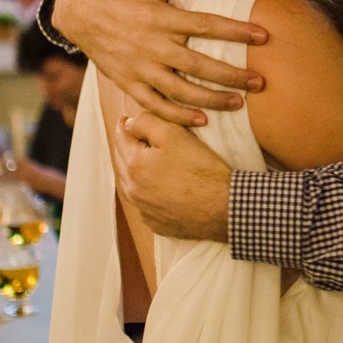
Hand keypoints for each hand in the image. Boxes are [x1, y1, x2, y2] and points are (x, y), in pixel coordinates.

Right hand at [53, 0, 266, 124]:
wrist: (76, 8)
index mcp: (161, 17)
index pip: (207, 25)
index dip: (237, 31)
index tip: (264, 36)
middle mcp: (151, 45)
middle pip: (199, 65)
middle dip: (232, 76)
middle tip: (260, 83)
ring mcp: (138, 67)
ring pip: (180, 90)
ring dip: (212, 99)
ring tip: (238, 103)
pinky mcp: (127, 82)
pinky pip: (155, 104)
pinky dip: (178, 115)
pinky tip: (201, 119)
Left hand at [110, 110, 231, 240]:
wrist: (221, 206)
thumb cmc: (199, 168)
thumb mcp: (174, 134)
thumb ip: (146, 123)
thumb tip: (128, 123)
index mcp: (133, 165)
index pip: (121, 137)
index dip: (125, 125)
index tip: (126, 118)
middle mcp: (132, 189)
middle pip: (121, 161)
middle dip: (126, 147)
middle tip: (136, 136)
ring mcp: (143, 209)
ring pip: (130, 184)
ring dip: (133, 170)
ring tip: (144, 161)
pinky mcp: (156, 223)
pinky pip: (144, 204)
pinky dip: (146, 192)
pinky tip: (158, 187)